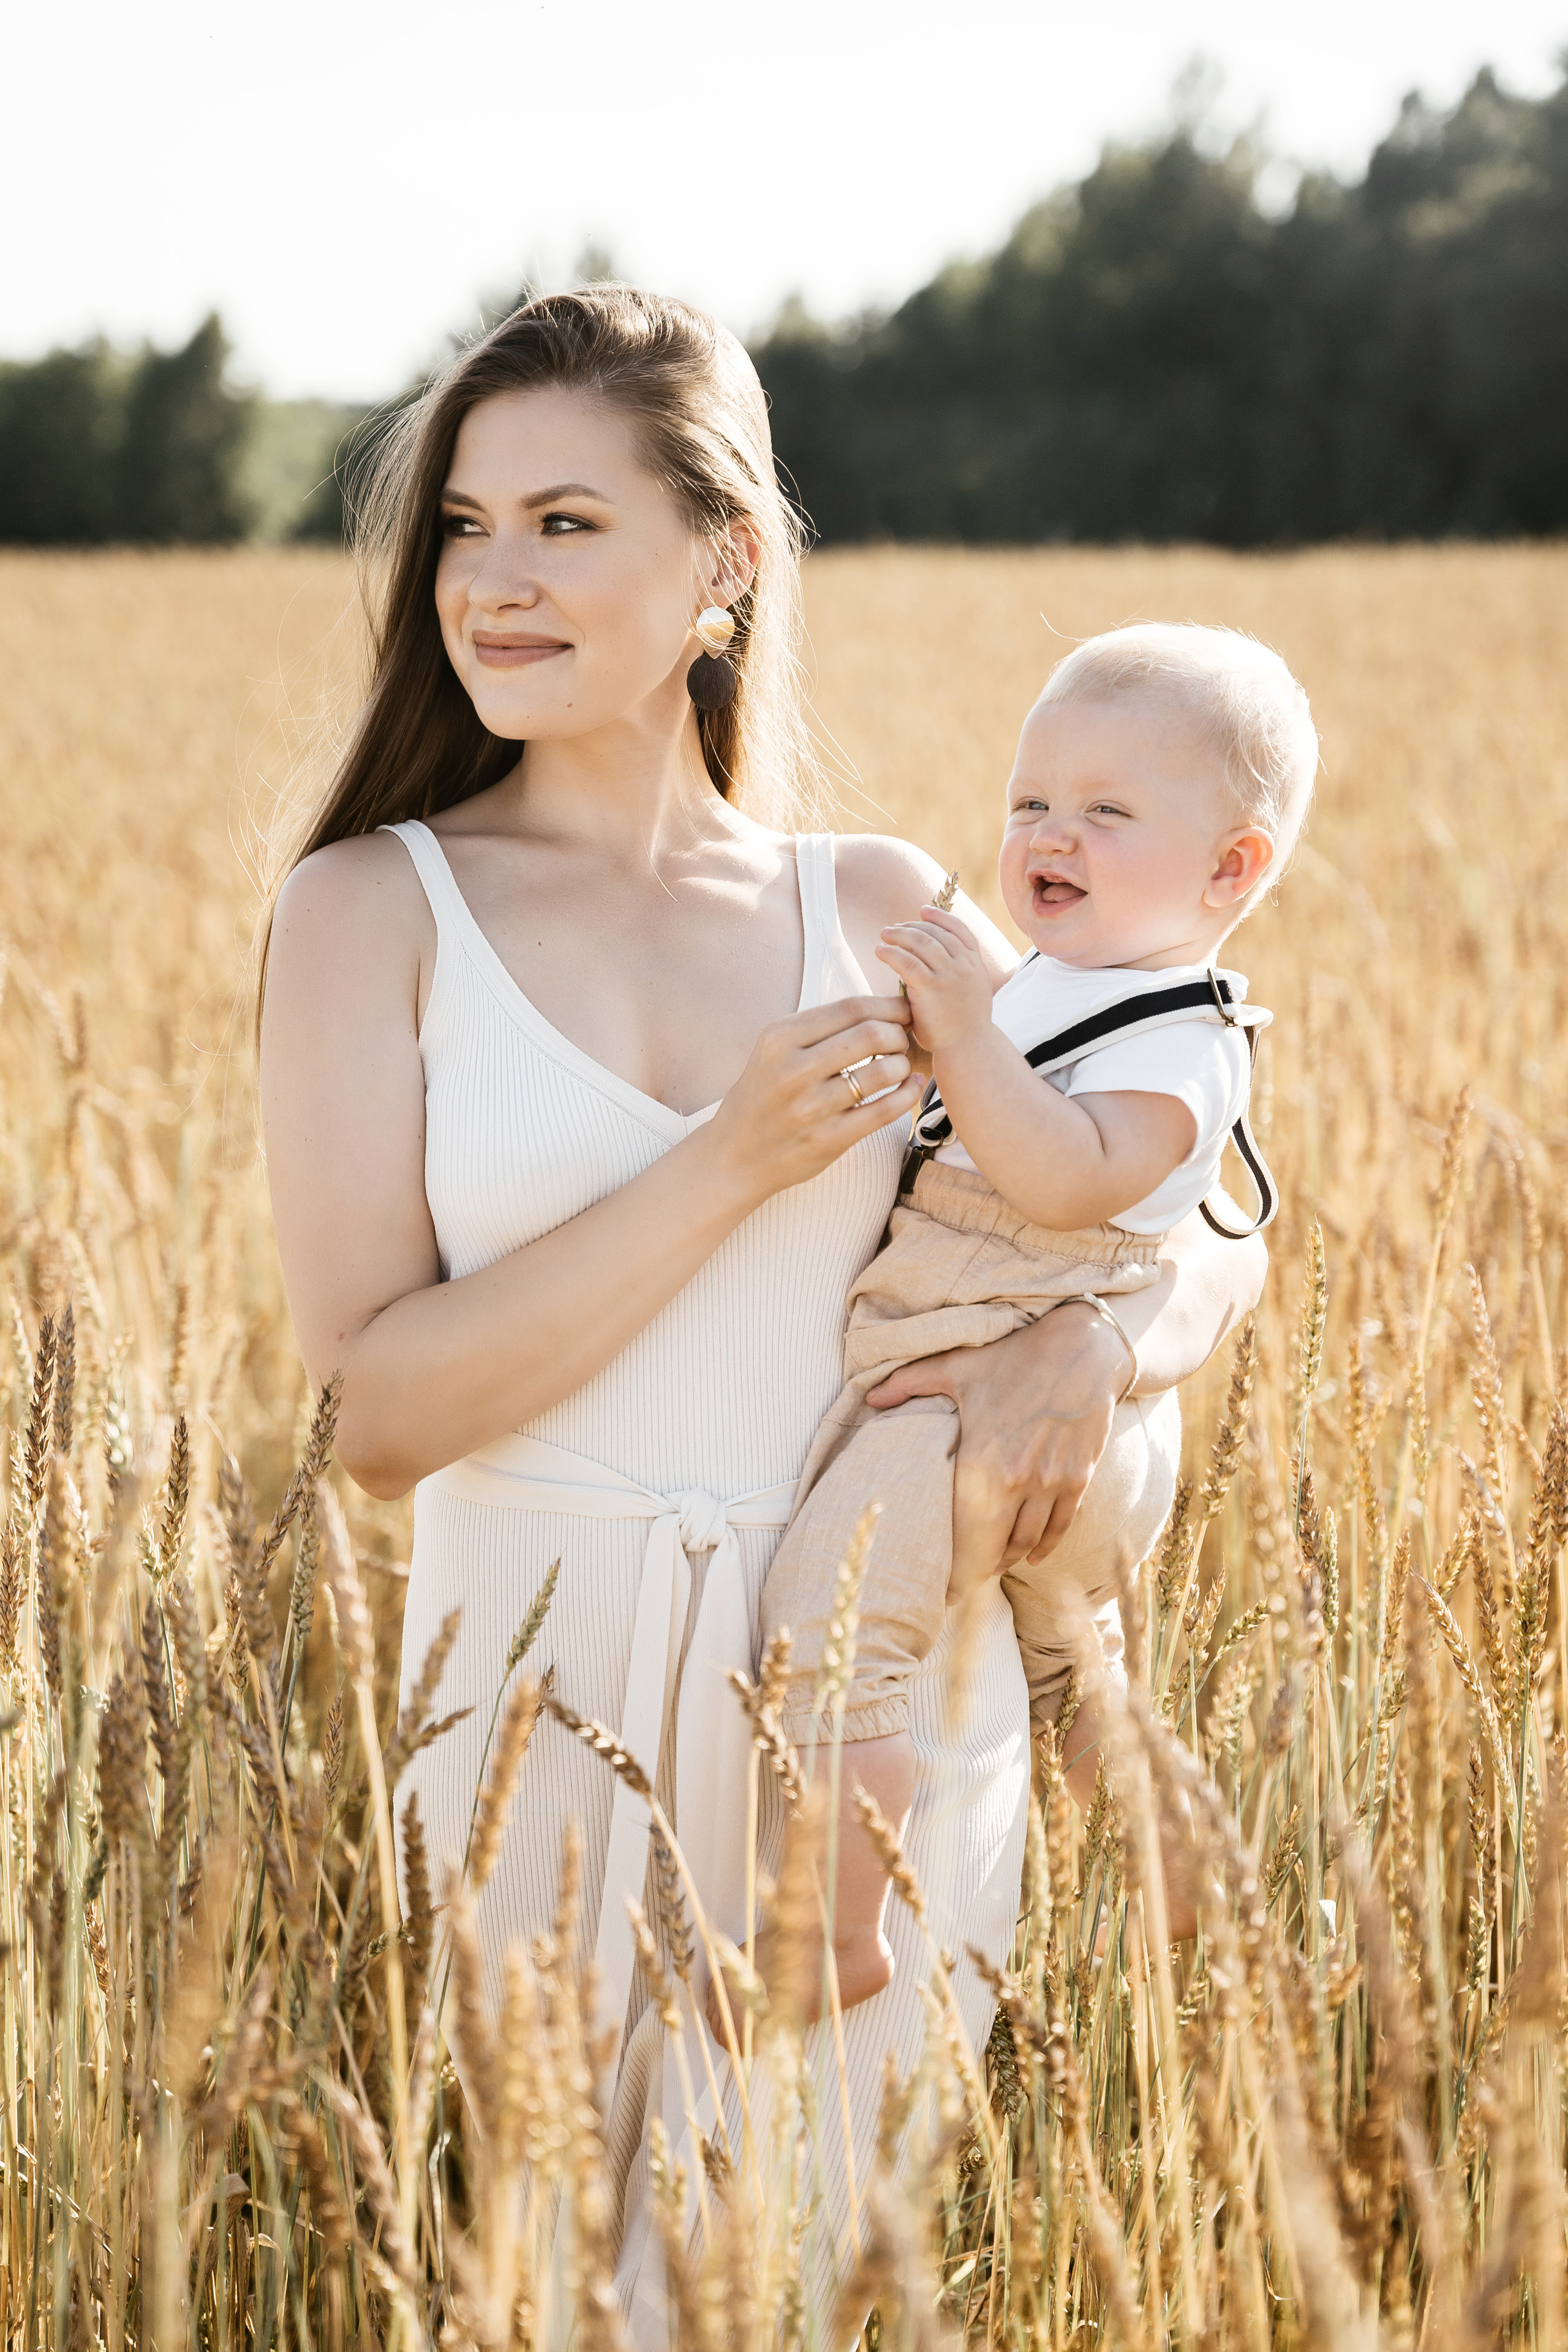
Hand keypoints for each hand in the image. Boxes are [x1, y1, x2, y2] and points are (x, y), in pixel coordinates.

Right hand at [707, 995, 919, 1200]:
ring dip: (903, 1064)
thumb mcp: (774, 1051)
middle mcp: (793, 1070)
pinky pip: (884, 1110)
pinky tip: (912, 1086)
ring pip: (883, 1071)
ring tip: (902, 1065)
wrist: (735, 1155)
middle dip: (899, 1033)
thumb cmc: (763, 1095)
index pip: (850, 1008)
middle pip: (871, 1034)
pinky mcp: (829, 1139)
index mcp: (780, 1039)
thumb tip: (879, 1007)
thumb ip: (818, 1028)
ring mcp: (812, 1107)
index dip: (888, 1005)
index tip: (904, 1009)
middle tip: (903, 1040)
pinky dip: (907, 1094)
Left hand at [865, 1307, 1129, 1571]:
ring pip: (1027, 1542)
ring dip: (1008, 1559)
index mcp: (981, 1463)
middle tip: (959, 1589)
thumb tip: (870, 1399)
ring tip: (990, 1568)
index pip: (964, 1539)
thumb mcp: (956, 1367)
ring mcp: (1051, 1483)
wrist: (1082, 1348)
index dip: (953, 1576)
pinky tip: (1031, 1557)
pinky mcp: (1078, 1478)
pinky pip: (1059, 1527)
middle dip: (976, 1575)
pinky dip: (1044, 1547)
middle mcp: (1017, 1482)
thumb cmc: (1014, 1356)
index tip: (939, 1597)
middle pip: (995, 1550)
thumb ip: (908, 1385)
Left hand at [876, 908, 993, 1053]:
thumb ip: (960, 975)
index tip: (924, 910)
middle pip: (936, 933)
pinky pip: (907, 961)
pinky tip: (879, 950)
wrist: (968, 1048)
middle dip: (914, 925)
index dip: (941, 918)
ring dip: (900, 934)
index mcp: (976, 965)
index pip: (960, 930)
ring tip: (884, 934)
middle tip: (895, 927)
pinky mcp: (930, 987)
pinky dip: (891, 953)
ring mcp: (948, 975)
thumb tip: (939, 962)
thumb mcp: (972, 994)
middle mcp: (964, 965)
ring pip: (921, 943)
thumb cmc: (964, 1027)